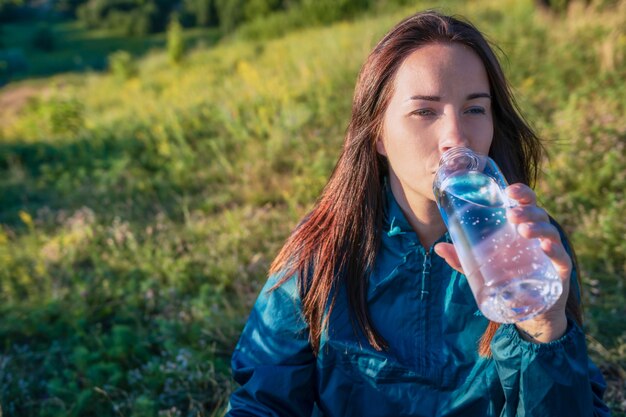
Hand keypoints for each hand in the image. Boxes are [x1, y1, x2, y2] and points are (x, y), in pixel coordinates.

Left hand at [435, 183, 569, 342]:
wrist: (531, 313)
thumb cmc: (508, 282)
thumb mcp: (482, 269)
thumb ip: (461, 259)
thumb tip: (437, 247)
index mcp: (522, 229)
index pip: (526, 204)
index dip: (521, 194)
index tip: (509, 191)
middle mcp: (539, 237)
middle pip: (538, 214)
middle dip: (526, 210)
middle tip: (512, 215)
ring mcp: (552, 253)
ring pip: (550, 232)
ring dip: (538, 228)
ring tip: (523, 230)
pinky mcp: (560, 271)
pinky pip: (562, 257)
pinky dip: (555, 251)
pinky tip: (546, 247)